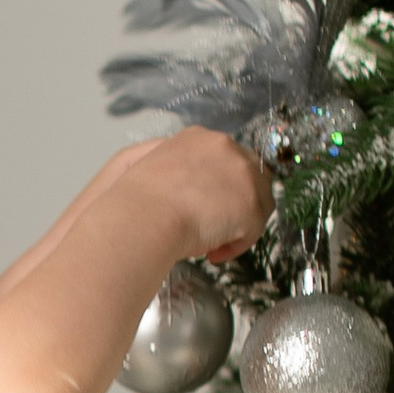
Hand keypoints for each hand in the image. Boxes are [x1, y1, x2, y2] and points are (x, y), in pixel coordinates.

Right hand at [142, 126, 271, 265]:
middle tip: (214, 227)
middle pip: (251, 176)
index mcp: (200, 138)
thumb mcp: (149, 167)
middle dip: (236, 203)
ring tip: (210, 243)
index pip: (226, 159)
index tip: (202, 207)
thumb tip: (186, 188)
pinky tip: (211, 254)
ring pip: (257, 203)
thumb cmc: (136, 200)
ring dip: (237, 225)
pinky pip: (252, 231)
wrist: (143, 216)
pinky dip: (234, 246)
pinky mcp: (251, 206)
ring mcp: (244, 175)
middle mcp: (227, 148)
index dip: (219, 187)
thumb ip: (176, 170)